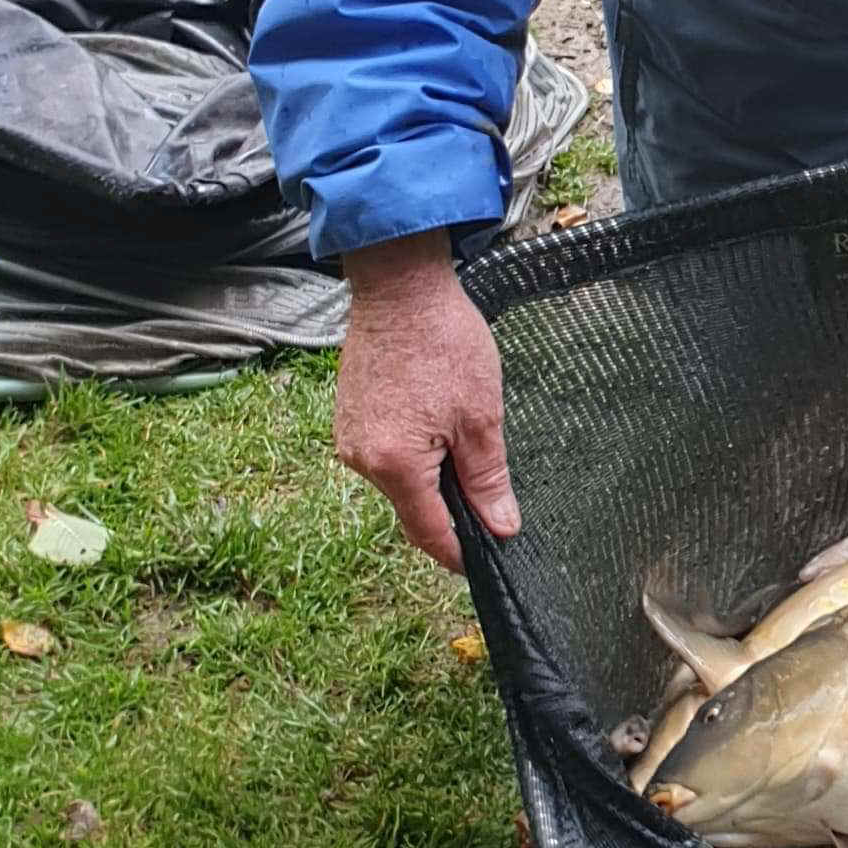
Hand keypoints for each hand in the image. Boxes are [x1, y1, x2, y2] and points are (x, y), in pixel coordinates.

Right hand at [333, 230, 519, 571]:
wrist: (399, 286)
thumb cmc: (444, 344)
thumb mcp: (481, 418)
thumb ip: (487, 480)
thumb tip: (500, 528)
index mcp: (395, 466)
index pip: (429, 533)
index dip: (459, 553)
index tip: (484, 561)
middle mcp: (361, 459)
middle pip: (412, 507)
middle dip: (449, 507)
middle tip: (488, 490)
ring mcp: (348, 437)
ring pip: (398, 480)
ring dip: (431, 475)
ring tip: (462, 435)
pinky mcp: (347, 417)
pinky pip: (384, 454)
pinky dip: (412, 452)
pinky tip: (435, 420)